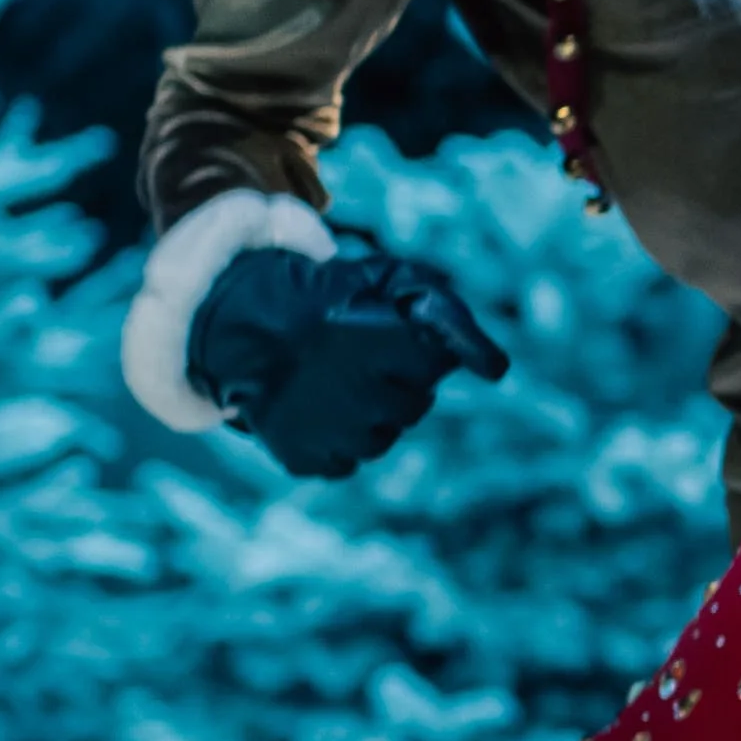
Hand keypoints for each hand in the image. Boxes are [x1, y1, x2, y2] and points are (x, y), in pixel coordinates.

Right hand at [185, 238, 508, 476]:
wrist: (243, 324)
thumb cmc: (331, 298)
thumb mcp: (387, 279)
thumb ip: (445, 310)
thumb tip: (496, 370)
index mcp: (384, 345)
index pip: (437, 366)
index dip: (422, 351)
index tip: (403, 341)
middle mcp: (363, 395)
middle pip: (412, 406)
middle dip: (396, 382)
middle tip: (361, 357)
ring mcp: (333, 432)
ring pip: (381, 438)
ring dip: (368, 413)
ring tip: (336, 382)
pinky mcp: (306, 458)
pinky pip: (344, 461)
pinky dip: (335, 439)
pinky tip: (317, 408)